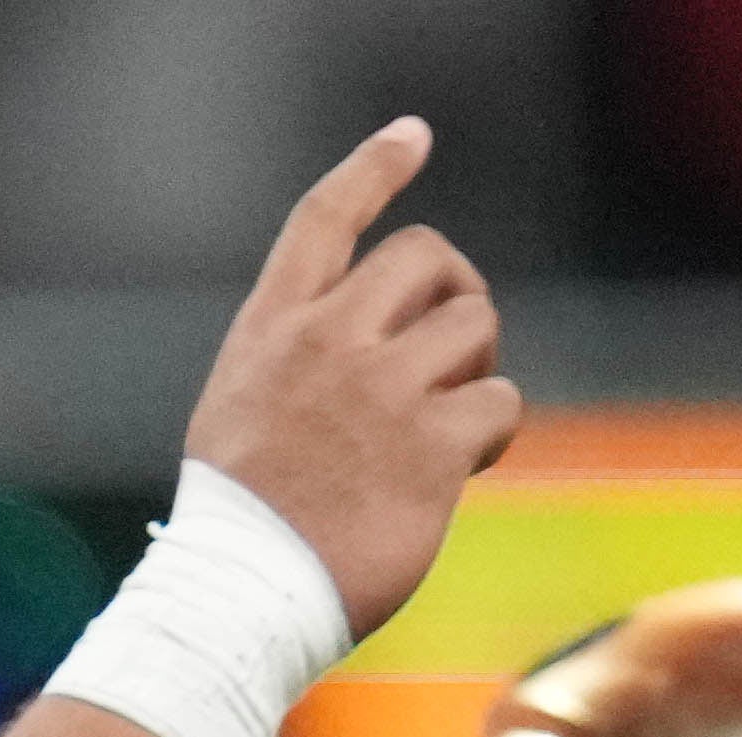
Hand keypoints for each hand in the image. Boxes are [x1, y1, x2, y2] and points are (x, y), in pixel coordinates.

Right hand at [184, 121, 522, 639]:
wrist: (242, 597)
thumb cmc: (241, 524)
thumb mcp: (243, 412)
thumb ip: (298, 363)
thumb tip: (374, 353)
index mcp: (274, 329)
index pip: (326, 220)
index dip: (375, 169)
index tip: (412, 136)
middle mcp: (328, 342)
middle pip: (426, 258)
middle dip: (454, 294)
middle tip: (452, 354)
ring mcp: (381, 390)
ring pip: (474, 323)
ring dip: (478, 367)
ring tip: (453, 422)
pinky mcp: (430, 447)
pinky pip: (499, 401)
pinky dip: (494, 430)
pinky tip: (467, 464)